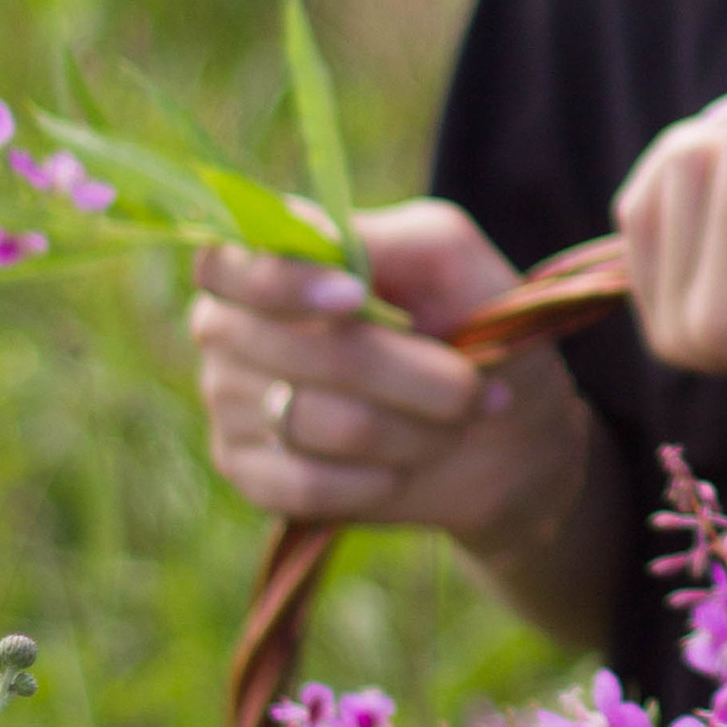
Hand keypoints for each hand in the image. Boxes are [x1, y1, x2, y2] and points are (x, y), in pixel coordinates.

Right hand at [189, 197, 589, 553]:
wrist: (498, 424)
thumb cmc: (465, 317)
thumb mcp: (445, 255)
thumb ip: (385, 240)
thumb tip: (326, 249)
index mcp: (264, 257)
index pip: (229, 266)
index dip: (286, 284)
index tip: (355, 296)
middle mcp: (228, 327)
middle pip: (302, 351)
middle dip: (411, 375)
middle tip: (471, 386)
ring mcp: (229, 403)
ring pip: (315, 422)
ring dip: (409, 430)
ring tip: (454, 423)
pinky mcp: (250, 474)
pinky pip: (305, 485)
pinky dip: (376, 480)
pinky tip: (407, 467)